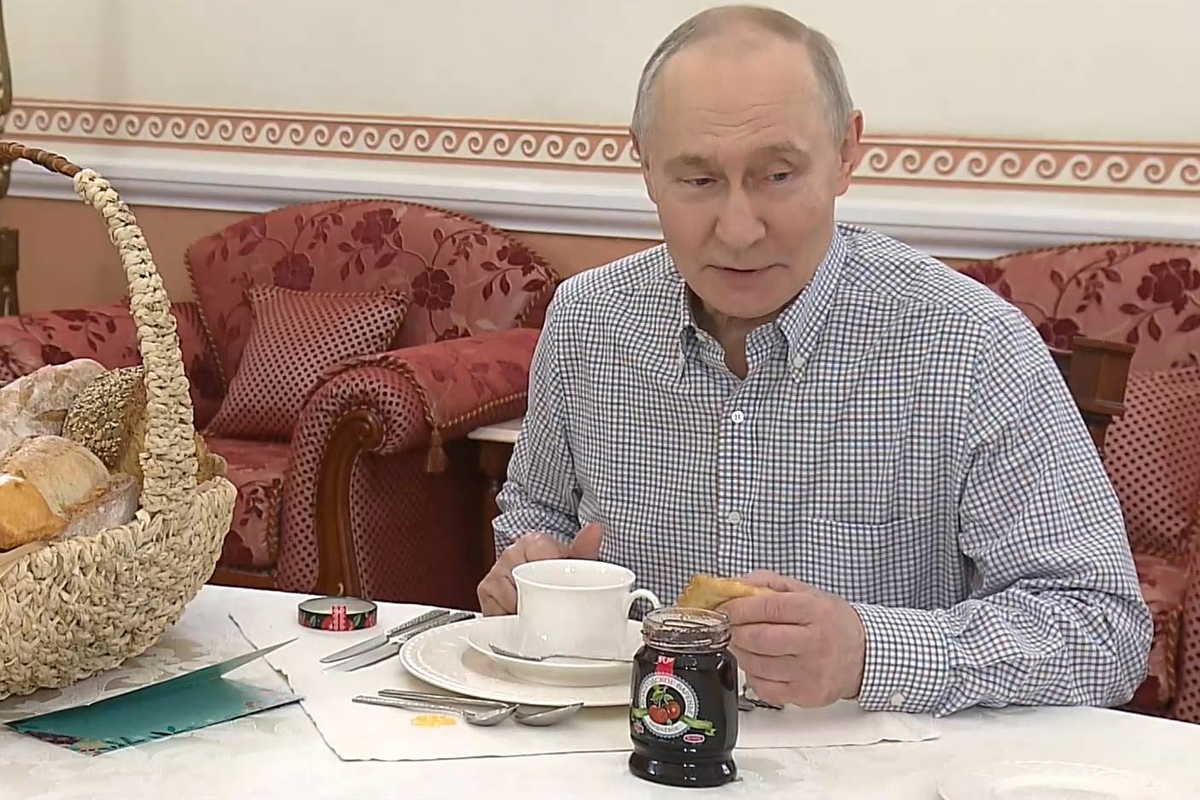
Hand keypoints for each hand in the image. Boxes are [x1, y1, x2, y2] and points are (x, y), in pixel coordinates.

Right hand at [476, 523, 603, 615]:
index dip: (552, 574)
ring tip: (538, 614)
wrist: (543, 584)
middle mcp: (511, 553)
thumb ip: (585, 548)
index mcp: (533, 542)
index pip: (540, 555)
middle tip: (553, 608)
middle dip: (538, 597)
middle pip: (523, 579)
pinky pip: (497, 610)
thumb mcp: (575, 564)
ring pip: (510, 597)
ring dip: (525, 610)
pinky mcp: (485, 591)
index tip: (561, 587)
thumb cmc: (559, 574)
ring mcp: (496, 571)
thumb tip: (595, 529)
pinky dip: (510, 620)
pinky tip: (521, 619)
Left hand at [719, 571, 865, 707]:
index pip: (767, 607)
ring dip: (741, 652)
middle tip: (729, 627)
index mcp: (814, 611)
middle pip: (759, 639)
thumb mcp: (806, 592)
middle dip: (735, 631)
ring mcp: (810, 672)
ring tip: (743, 643)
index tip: (725, 609)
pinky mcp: (806, 695)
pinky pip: (764, 688)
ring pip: (757, 665)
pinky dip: (752, 675)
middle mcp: (814, 642)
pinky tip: (759, 664)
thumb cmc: (832, 622)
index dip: (739, 608)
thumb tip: (735, 586)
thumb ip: (769, 583)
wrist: (863, 655)